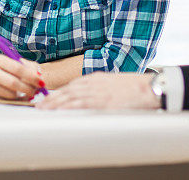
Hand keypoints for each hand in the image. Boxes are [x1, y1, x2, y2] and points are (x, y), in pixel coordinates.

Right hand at [0, 54, 42, 101]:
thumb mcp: (10, 63)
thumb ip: (28, 67)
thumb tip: (39, 76)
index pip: (18, 68)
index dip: (32, 76)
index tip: (41, 81)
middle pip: (14, 83)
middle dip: (29, 88)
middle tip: (36, 91)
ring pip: (10, 95)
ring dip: (22, 96)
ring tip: (28, 94)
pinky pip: (5, 102)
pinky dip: (15, 102)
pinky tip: (18, 98)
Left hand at [36, 72, 158, 109]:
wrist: (149, 87)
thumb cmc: (135, 87)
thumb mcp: (113, 84)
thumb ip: (100, 89)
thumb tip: (91, 98)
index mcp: (96, 77)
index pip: (72, 85)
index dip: (58, 92)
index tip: (48, 99)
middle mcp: (94, 83)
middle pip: (67, 90)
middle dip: (52, 98)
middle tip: (39, 105)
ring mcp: (98, 91)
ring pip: (70, 97)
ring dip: (55, 103)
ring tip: (43, 110)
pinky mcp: (103, 101)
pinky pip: (81, 104)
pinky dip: (68, 107)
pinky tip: (60, 111)